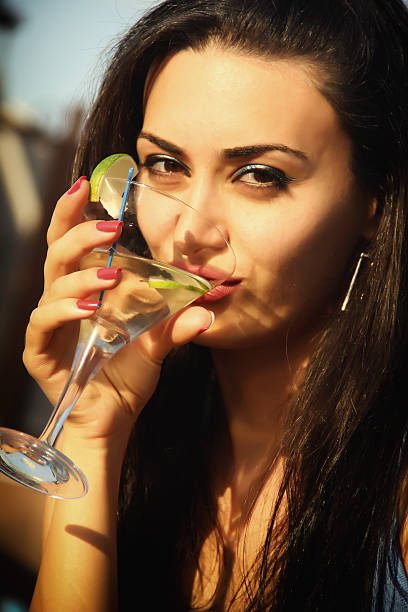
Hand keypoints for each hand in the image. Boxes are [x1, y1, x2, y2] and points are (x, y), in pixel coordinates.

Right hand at [23, 177, 212, 442]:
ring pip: (52, 284)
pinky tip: (90, 309)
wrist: (113, 420)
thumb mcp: (157, 345)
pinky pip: (43, 322)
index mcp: (84, 291)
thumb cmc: (128, 378)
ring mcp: (48, 326)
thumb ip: (175, 325)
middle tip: (111, 226)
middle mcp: (62, 302)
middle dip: (80, 232)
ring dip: (82, 273)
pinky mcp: (39, 351)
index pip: (71, 243)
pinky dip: (65, 310)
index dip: (73, 213)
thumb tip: (206, 309)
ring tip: (112, 275)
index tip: (86, 184)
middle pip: (57, 253)